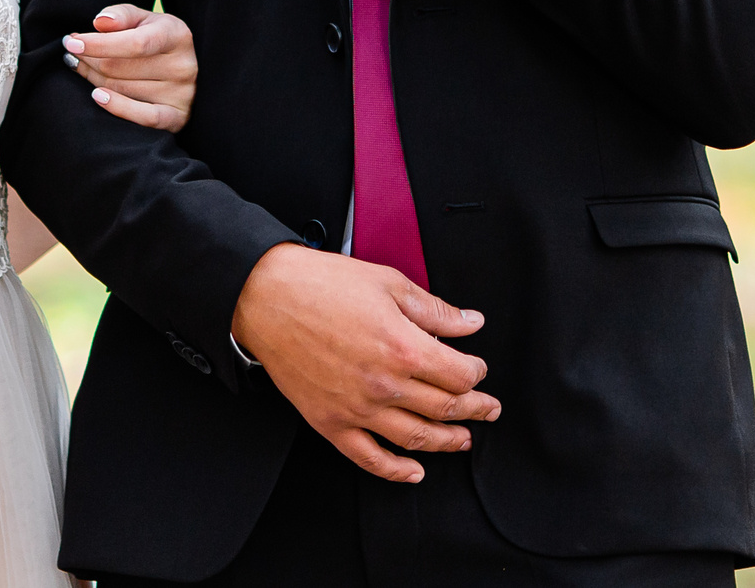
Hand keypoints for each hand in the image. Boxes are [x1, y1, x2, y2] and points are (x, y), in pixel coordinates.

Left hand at [62, 4, 196, 131]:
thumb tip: (100, 22)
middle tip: (72, 53)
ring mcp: (181, 94)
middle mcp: (182, 66)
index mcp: (177, 35)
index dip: (99, 44)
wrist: (188, 67)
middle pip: (120, 68)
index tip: (71, 42)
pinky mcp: (177, 117)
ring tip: (79, 67)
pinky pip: (143, 117)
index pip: (134, 43)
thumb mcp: (144, 19)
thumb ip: (122, 15)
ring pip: (122, 89)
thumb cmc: (157, 39)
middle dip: (89, 60)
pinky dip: (117, 107)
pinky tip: (97, 96)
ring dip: (93, 79)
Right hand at [230, 243, 498, 482]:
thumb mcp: (387, 283)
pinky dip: (396, 471)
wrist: (266, 298)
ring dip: (447, 442)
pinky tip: (414, 472)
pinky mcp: (331, 423)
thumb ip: (433, 310)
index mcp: (403, 347)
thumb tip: (470, 323)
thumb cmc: (321, 285)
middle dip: (475, 410)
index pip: (459, 376)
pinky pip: (369, 458)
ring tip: (462, 439)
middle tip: (488, 409)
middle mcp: (384, 384)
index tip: (477, 370)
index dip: (476, 374)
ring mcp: (357, 409)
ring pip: (416, 438)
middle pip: (445, 409)